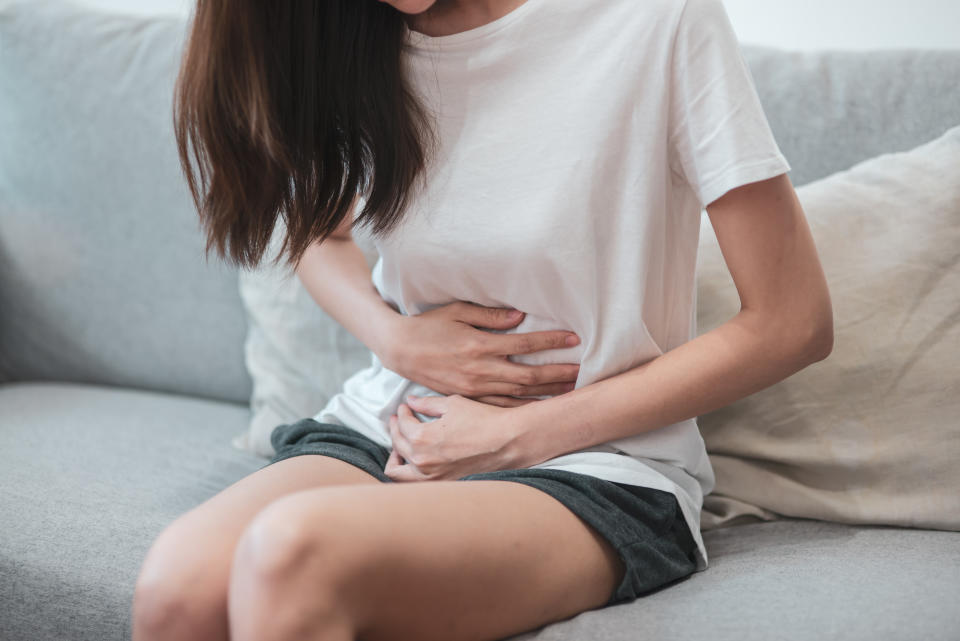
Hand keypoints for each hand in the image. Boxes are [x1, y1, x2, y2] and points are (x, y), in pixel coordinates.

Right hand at [378, 301, 580, 407]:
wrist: (399, 350)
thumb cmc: (429, 326)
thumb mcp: (457, 311)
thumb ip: (490, 316)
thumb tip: (521, 317)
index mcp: (480, 345)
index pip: (524, 344)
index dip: (551, 342)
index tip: (574, 340)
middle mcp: (480, 370)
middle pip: (528, 375)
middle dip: (558, 373)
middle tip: (582, 372)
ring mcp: (474, 388)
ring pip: (518, 394)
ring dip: (546, 393)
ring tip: (570, 391)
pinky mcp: (467, 398)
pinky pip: (500, 407)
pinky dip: (522, 408)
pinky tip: (540, 408)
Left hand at [384, 394, 522, 481]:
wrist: (508, 441)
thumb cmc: (484, 419)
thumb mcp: (452, 404)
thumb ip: (427, 403)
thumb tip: (411, 401)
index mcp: (422, 438)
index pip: (402, 424)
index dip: (402, 412)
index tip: (406, 406)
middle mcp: (423, 460)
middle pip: (397, 444)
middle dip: (395, 429)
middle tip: (399, 420)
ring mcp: (432, 476)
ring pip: (397, 472)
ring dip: (395, 456)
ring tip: (400, 445)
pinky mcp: (443, 483)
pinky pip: (414, 482)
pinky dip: (409, 472)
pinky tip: (415, 459)